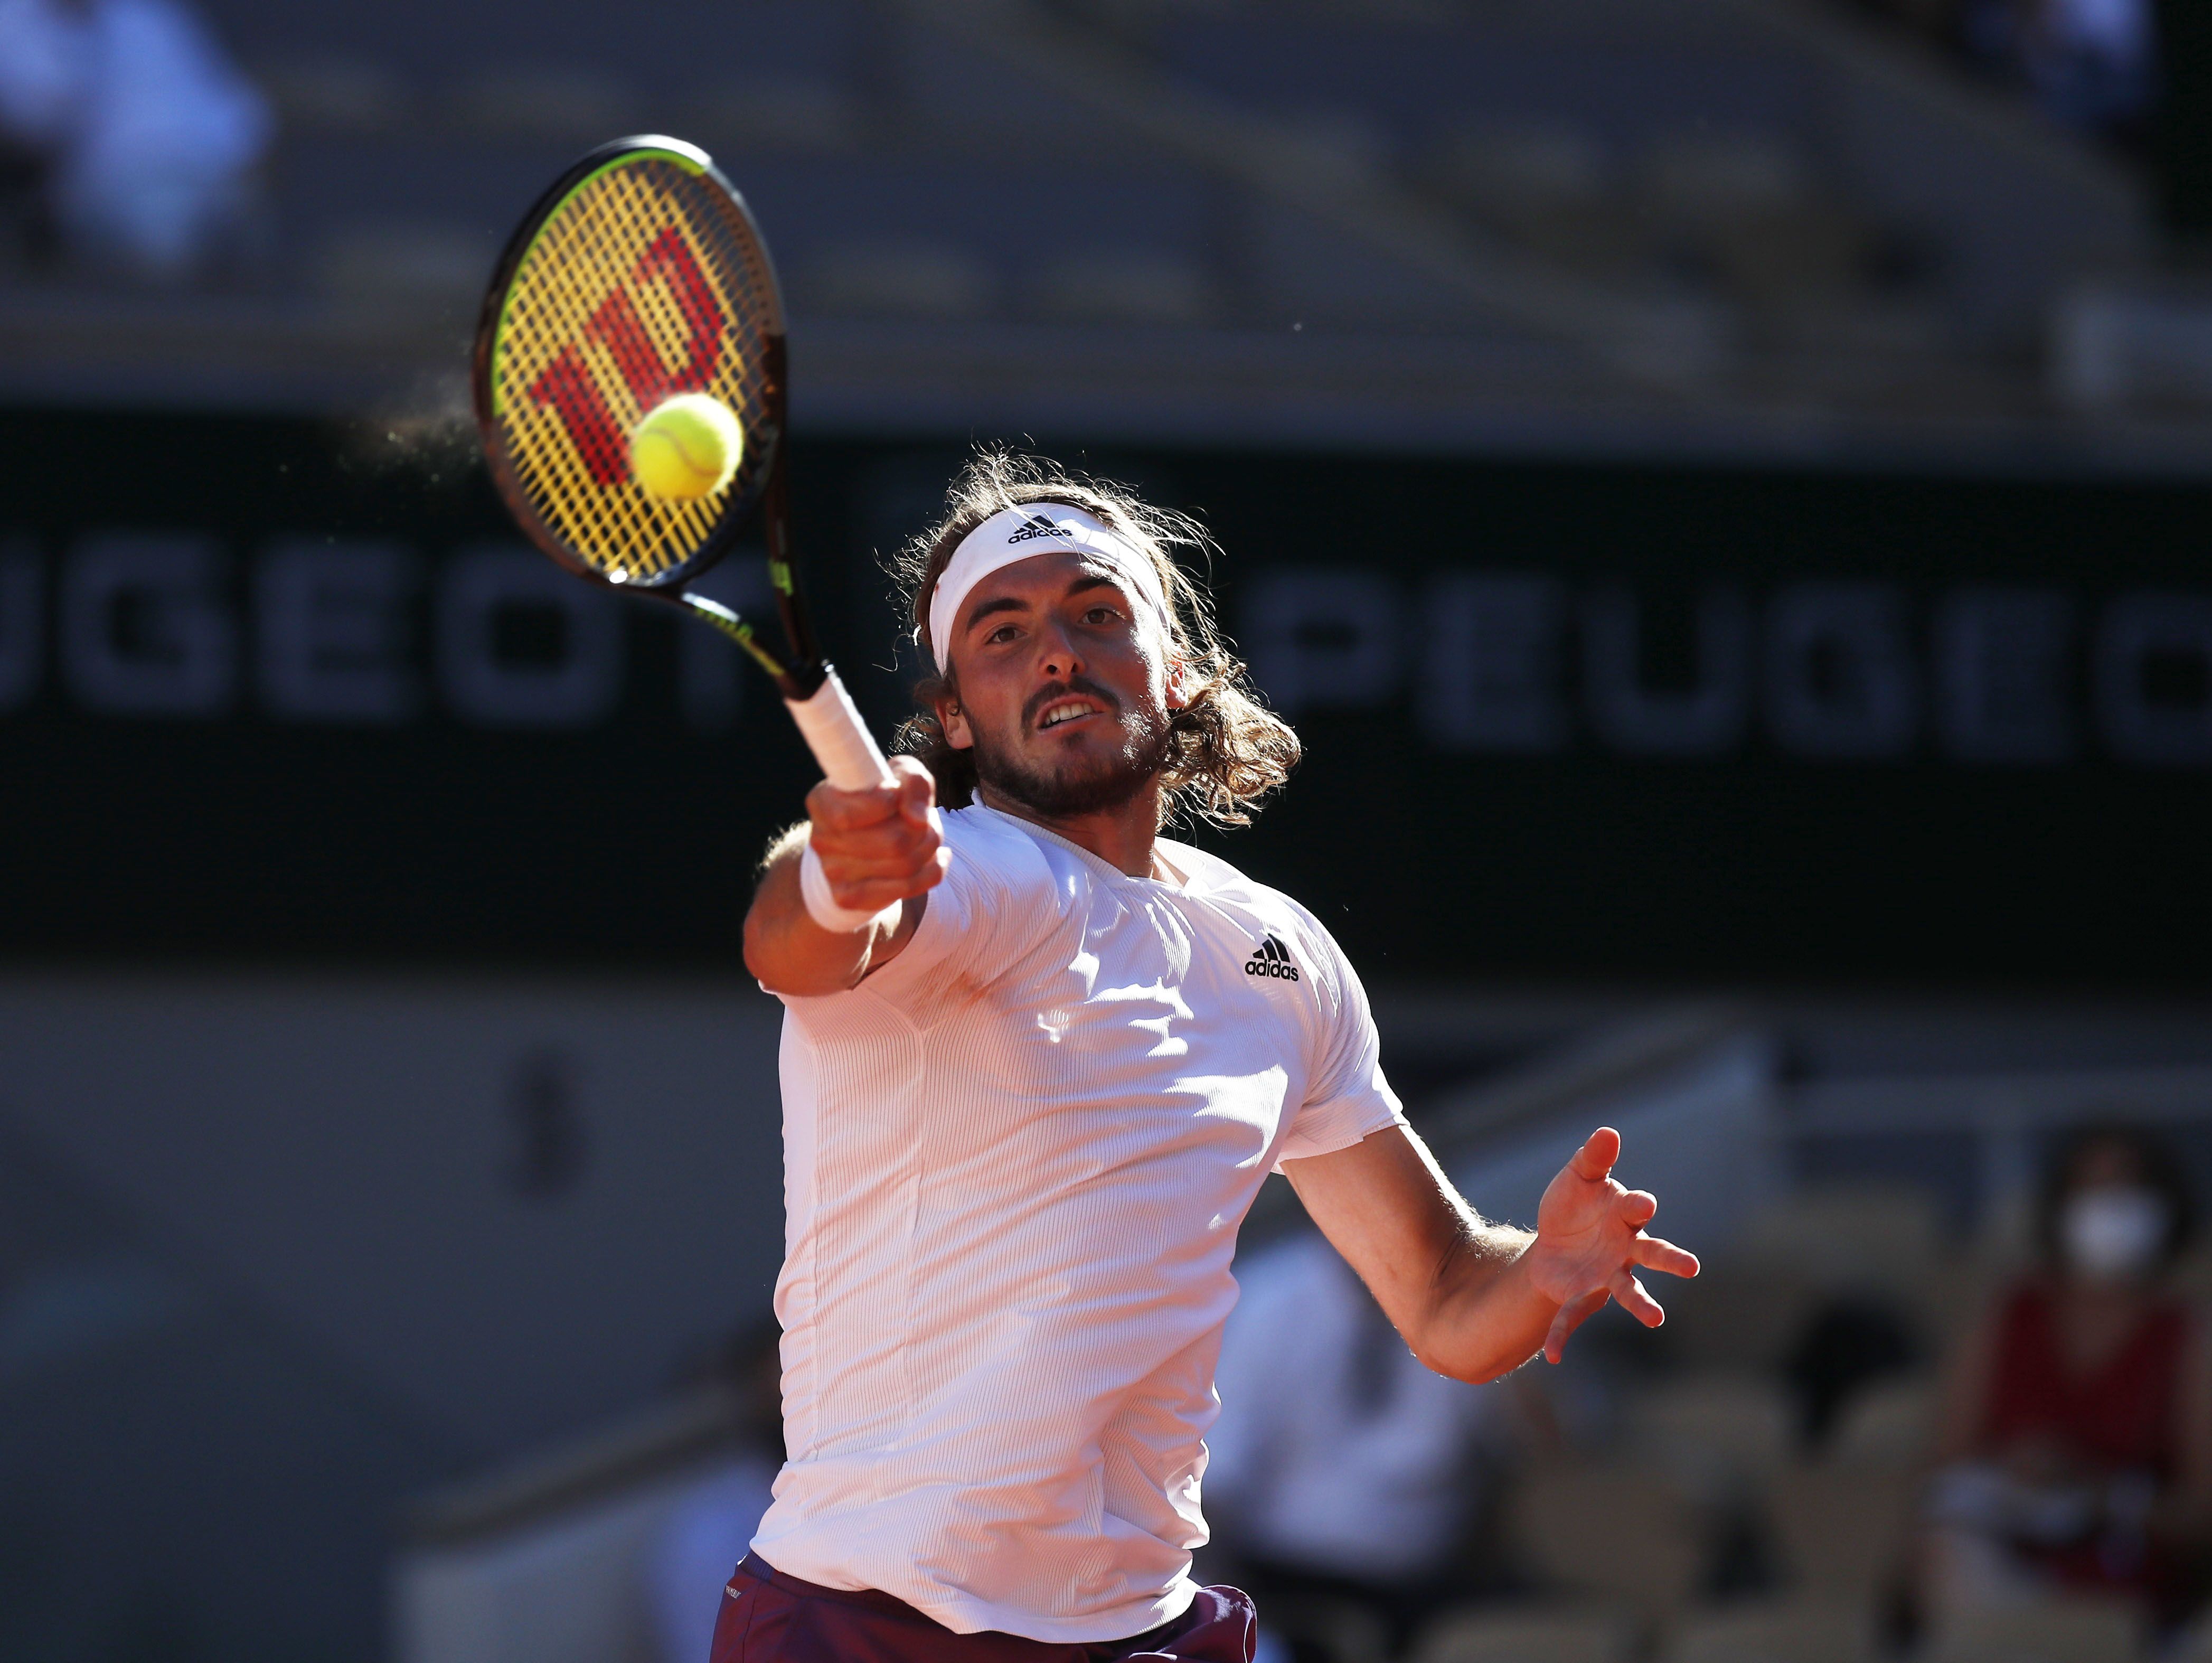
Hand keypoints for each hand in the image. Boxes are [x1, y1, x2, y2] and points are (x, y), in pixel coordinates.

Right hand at [805, 754, 948, 919]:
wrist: (862, 839)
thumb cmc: (883, 797)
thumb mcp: (899, 774)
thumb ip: (913, 782)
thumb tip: (918, 819)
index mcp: (822, 801)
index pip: (852, 815)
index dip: (888, 803)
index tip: (897, 792)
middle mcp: (821, 839)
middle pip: (894, 843)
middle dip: (924, 829)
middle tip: (928, 819)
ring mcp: (832, 873)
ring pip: (905, 866)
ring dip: (930, 847)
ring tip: (929, 835)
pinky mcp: (848, 897)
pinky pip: (907, 888)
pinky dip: (932, 871)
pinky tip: (935, 858)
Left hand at [1522, 1126, 1698, 1363]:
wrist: (1552, 1239)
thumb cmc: (1574, 1205)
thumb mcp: (1576, 1178)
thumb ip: (1592, 1160)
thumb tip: (1608, 1132)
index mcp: (1623, 1217)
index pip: (1635, 1209)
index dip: (1638, 1205)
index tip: (1643, 1203)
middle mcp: (1624, 1249)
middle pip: (1652, 1253)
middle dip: (1670, 1258)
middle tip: (1691, 1266)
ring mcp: (1606, 1275)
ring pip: (1627, 1290)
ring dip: (1641, 1304)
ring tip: (1656, 1319)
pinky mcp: (1582, 1296)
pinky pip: (1571, 1317)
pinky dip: (1561, 1336)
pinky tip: (1551, 1356)